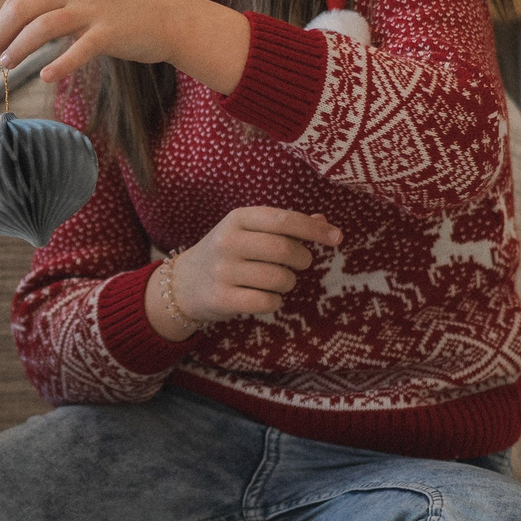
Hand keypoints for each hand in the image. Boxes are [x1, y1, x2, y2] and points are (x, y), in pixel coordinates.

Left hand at [0, 0, 249, 91]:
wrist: (170, 17)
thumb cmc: (123, 10)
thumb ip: (55, 3)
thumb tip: (20, 24)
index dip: (2, 22)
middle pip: (23, 9)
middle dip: (3, 33)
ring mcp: (92, 10)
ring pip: (42, 27)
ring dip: (20, 48)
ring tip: (8, 65)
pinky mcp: (109, 34)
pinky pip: (76, 51)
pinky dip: (57, 65)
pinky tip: (45, 77)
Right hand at [154, 207, 344, 335]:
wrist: (182, 283)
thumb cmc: (228, 253)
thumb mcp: (249, 231)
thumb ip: (285, 226)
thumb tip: (324, 220)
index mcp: (237, 218)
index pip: (284, 219)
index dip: (314, 229)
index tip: (338, 238)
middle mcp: (227, 241)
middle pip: (285, 250)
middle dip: (303, 260)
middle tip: (300, 264)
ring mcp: (222, 271)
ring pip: (280, 279)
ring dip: (288, 283)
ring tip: (277, 281)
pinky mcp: (221, 298)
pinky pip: (267, 302)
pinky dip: (275, 302)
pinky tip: (264, 297)